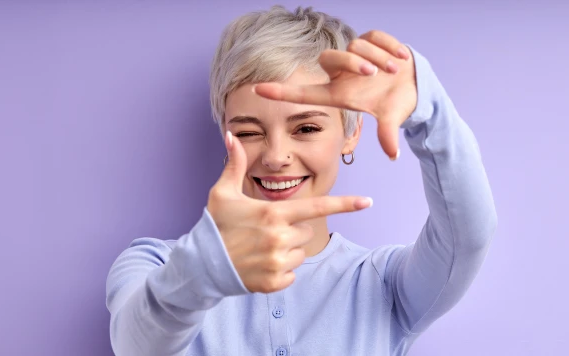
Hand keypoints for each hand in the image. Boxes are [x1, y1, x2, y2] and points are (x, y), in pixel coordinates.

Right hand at [207, 131, 372, 292]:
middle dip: (291, 229)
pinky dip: (280, 271)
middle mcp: (279, 238)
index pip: (317, 207)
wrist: (200, 265)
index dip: (345, 204)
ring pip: (300, 252)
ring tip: (261, 249)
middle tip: (265, 231)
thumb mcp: (223, 193)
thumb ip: (235, 164)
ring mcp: (278, 262)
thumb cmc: (214, 225)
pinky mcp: (275, 283)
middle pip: (306, 230)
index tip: (367, 201)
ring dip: (286, 250)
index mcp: (273, 213)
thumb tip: (231, 135)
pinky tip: (260, 265)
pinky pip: (292, 274)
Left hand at [253, 30, 416, 159]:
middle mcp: (341, 74)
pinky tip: (401, 58)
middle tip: (375, 74)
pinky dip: (390, 46)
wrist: (415, 84)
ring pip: (355, 46)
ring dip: (378, 58)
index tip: (257, 90)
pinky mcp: (370, 40)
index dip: (282, 92)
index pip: (305, 93)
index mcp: (340, 93)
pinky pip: (374, 37)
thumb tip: (393, 155)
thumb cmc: (395, 102)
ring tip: (394, 70)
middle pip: (329, 58)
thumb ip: (388, 134)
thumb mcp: (391, 118)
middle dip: (353, 63)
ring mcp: (354, 55)